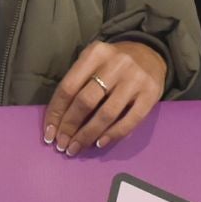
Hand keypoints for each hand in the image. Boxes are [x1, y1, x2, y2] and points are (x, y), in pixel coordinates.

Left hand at [43, 40, 168, 155]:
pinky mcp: (151, 94)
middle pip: (85, 101)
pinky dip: (112, 135)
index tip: (49, 133)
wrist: (150, 54)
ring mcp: (135, 79)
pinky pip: (129, 121)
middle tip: (62, 144)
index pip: (68, 87)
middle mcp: (116, 64)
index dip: (56, 113)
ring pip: (106, 114)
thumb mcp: (93, 62)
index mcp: (95, 53)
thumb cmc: (113, 64)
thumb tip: (58, 121)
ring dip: (87, 135)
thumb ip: (77, 83)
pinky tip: (99, 143)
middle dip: (70, 126)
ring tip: (76, 148)